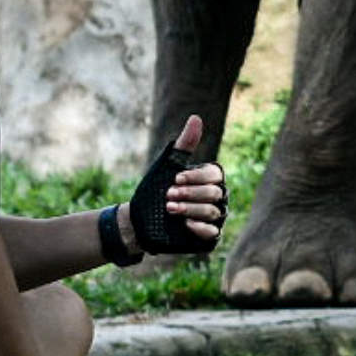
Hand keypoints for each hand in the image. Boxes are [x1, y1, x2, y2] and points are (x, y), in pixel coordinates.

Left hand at [128, 114, 226, 256]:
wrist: (139, 221)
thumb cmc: (154, 191)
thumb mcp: (167, 167)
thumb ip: (184, 145)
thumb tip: (196, 118)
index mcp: (209, 180)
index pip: (215, 175)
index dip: (197, 176)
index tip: (175, 178)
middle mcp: (216, 199)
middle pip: (215, 193)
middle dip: (191, 193)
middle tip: (168, 194)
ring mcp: (213, 219)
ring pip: (214, 212)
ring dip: (191, 209)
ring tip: (170, 208)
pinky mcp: (207, 237)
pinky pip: (214, 232)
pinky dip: (201, 228)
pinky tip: (186, 224)